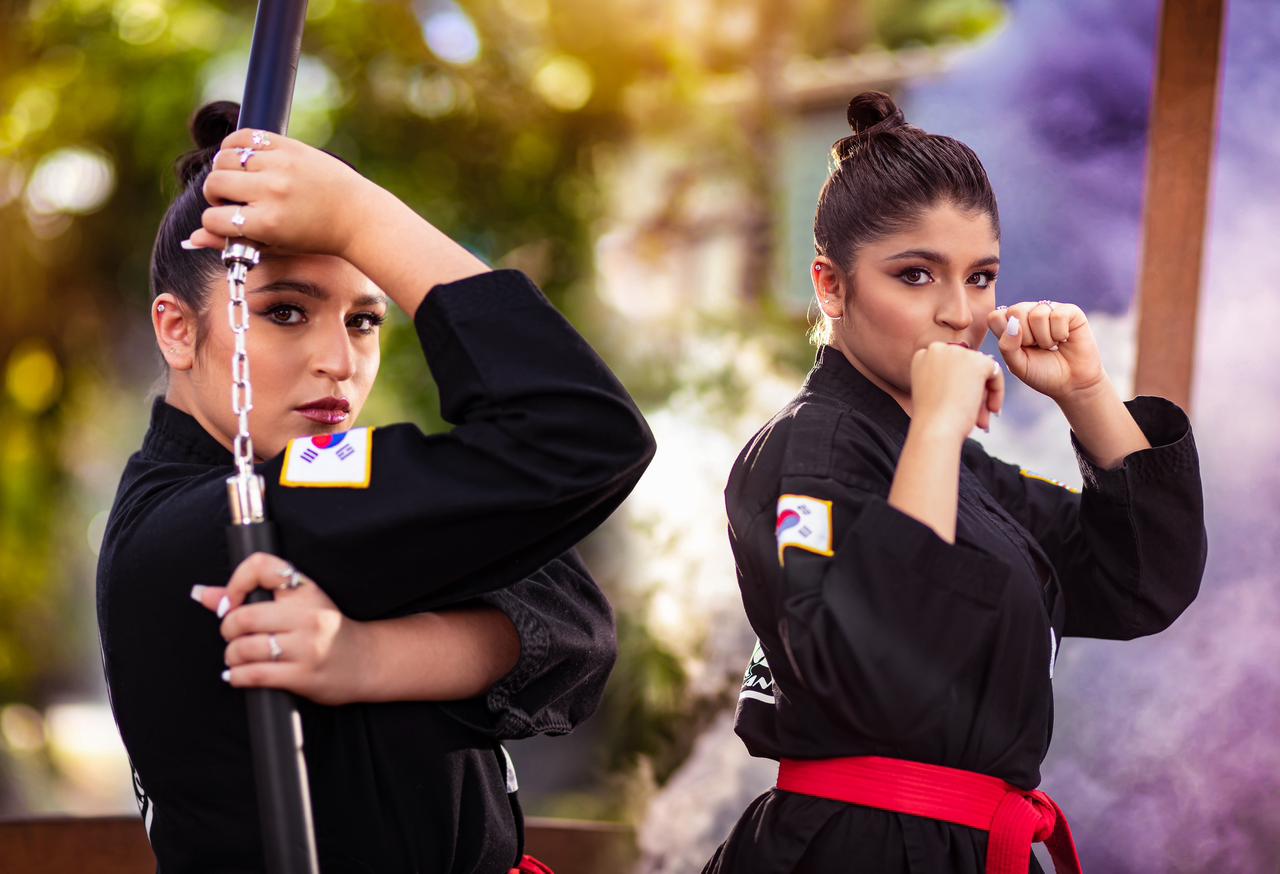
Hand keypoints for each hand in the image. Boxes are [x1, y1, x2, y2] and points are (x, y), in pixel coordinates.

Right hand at [185, 129, 373, 258]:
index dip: (215, 223)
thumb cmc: (314, 236)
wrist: (356, 215)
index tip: (227, 223)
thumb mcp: (274, 245)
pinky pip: (242, 136)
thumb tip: (190, 239)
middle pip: (214, 184)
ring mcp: (281, 166)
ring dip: (224, 171)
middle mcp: (272, 192)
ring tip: (241, 181)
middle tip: (234, 201)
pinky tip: (244, 161)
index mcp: (268, 224)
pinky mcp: (288, 146)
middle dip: (216, 195)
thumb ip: (232, 242)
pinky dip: (234, 147)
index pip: (213, 219)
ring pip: (223, 159)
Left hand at [191, 552, 369, 705]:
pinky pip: (254, 675)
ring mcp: (307, 647)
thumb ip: (249, 596)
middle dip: (227, 629)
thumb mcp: (297, 605)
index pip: (262, 567)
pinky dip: (237, 676)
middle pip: (244, 616)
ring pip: (245, 648)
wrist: (366, 661)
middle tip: (233, 635)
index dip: (236, 582)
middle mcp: (308, 616)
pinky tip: (240, 674)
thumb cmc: (326, 630)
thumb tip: (202, 594)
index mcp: (306, 591)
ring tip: (238, 658)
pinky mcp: (303, 676)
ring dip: (231, 656)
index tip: (231, 600)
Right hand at [908, 341, 1004, 443]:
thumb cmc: (932, 419)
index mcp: (923, 356)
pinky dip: (997, 391)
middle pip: (966, 365)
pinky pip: (995, 372)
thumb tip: (973, 376)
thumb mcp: (933, 392)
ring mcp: (958, 352)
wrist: (934, 429)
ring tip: (983, 418)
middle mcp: (938, 349)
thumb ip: (947, 378)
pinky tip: (990, 409)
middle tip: (976, 416)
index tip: (958, 403)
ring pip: (981, 369)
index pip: (950, 364)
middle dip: (973, 390)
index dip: (957, 385)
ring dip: (985, 393)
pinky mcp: (977, 361)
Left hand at [987, 301, 1104, 402]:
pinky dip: (1060, 334)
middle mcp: (1028, 312)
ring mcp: (1048, 309)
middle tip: (1036, 348)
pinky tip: (1064, 339)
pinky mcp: (1069, 310)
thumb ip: (1007, 346)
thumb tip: (1013, 324)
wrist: (1072, 382)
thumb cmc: (1042, 373)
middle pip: (1015, 311)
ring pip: (1037, 315)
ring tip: (1050, 345)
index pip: (995, 317)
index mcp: (1011, 324)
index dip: (1006, 336)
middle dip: (1026, 338)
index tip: (1019, 350)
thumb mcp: (1018, 365)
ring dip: (1045, 339)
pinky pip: (1058, 316)